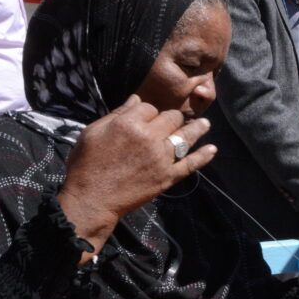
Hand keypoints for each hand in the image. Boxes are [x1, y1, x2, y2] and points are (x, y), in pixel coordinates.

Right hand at [57, 95, 216, 256]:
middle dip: (172, 117)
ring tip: (206, 124)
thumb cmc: (86, 164)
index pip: (149, 106)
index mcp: (130, 123)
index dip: (148, 110)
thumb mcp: (93, 132)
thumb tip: (136, 99)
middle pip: (171, 118)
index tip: (145, 117)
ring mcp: (162, 158)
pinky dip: (203, 157)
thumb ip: (117, 114)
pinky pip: (190, 164)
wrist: (92, 199)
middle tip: (173, 120)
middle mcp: (150, 138)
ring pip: (186, 136)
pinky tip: (212, 150)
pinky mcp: (167, 177)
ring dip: (198, 128)